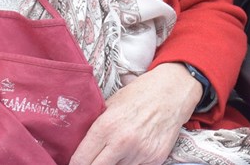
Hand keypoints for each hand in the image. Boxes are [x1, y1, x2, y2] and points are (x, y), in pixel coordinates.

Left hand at [69, 63, 200, 164]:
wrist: (173, 92)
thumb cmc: (140, 94)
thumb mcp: (111, 103)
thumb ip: (96, 126)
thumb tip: (79, 146)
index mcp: (106, 126)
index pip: (80, 160)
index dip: (75, 162)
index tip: (77, 161)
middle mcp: (122, 143)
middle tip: (92, 160)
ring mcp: (140, 153)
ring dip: (114, 163)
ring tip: (118, 150)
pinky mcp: (155, 160)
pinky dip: (131, 162)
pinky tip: (134, 150)